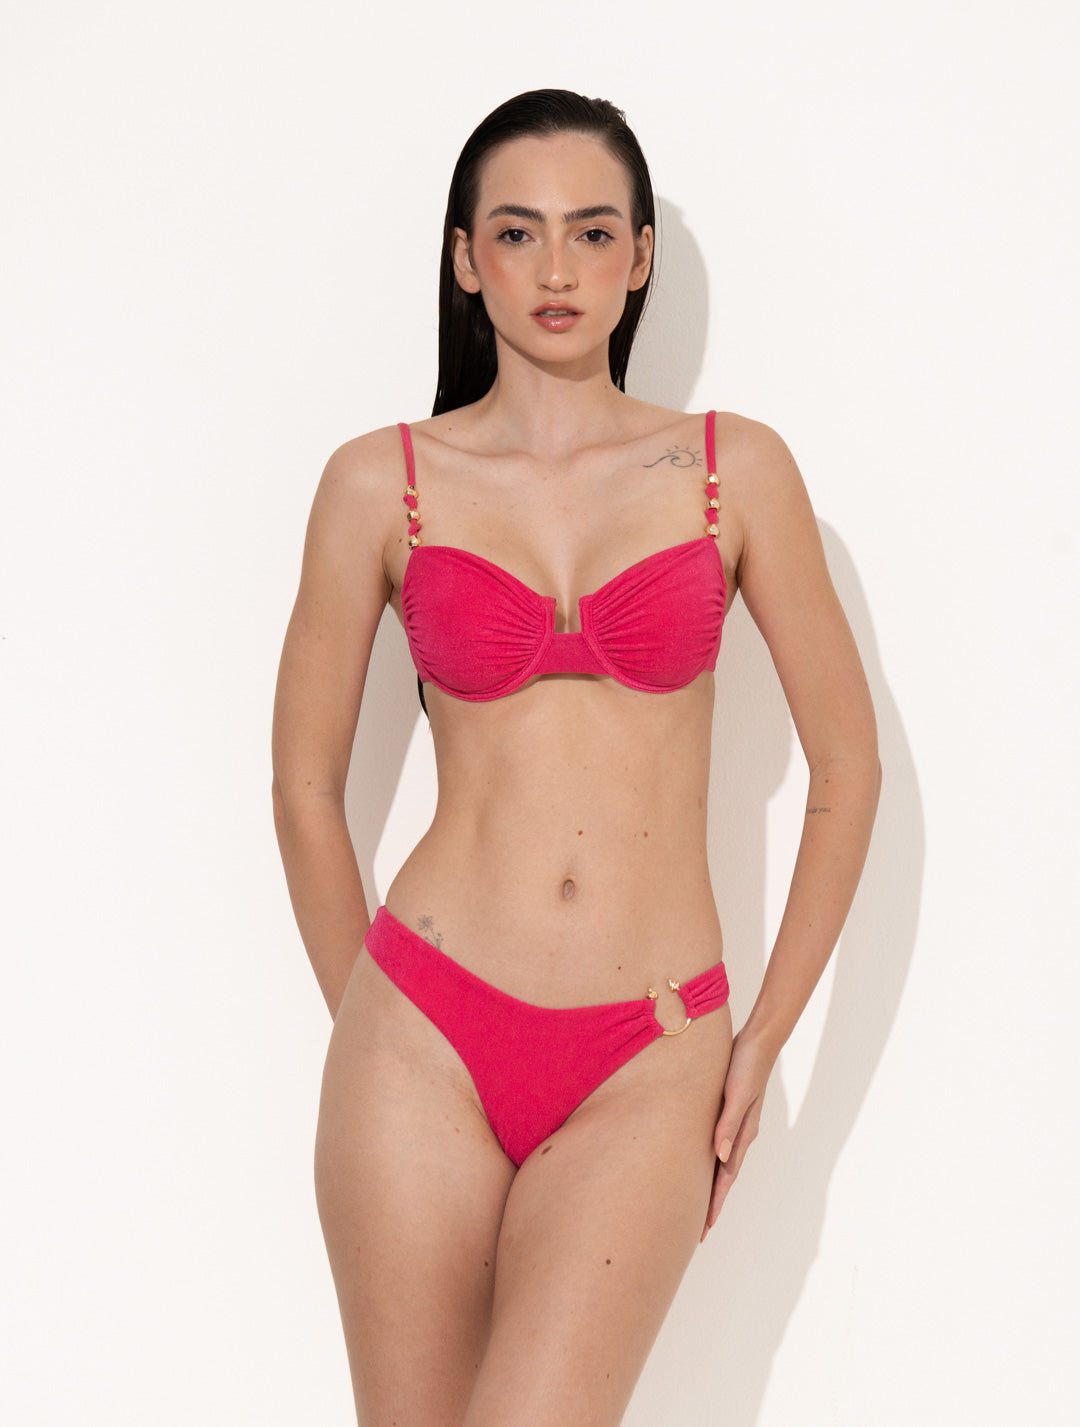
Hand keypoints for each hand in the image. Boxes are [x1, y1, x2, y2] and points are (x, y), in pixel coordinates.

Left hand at [701, 1028, 775, 1239]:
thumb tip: (720, 1157)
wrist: (758, 1042)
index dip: (715, 1203)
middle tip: (700, 1230)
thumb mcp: (737, 1095)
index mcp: (742, 1134)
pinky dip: (711, 1161)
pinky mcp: (729, 1111)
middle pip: (724, 1176)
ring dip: (712, 1185)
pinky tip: (703, 1162)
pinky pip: (720, 1144)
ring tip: (699, 1204)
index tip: (706, 1228)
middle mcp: (740, 1133)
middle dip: (713, 1203)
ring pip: (722, 1162)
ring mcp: (736, 1123)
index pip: (726, 1177)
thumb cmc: (746, 1067)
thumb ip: (729, 1125)